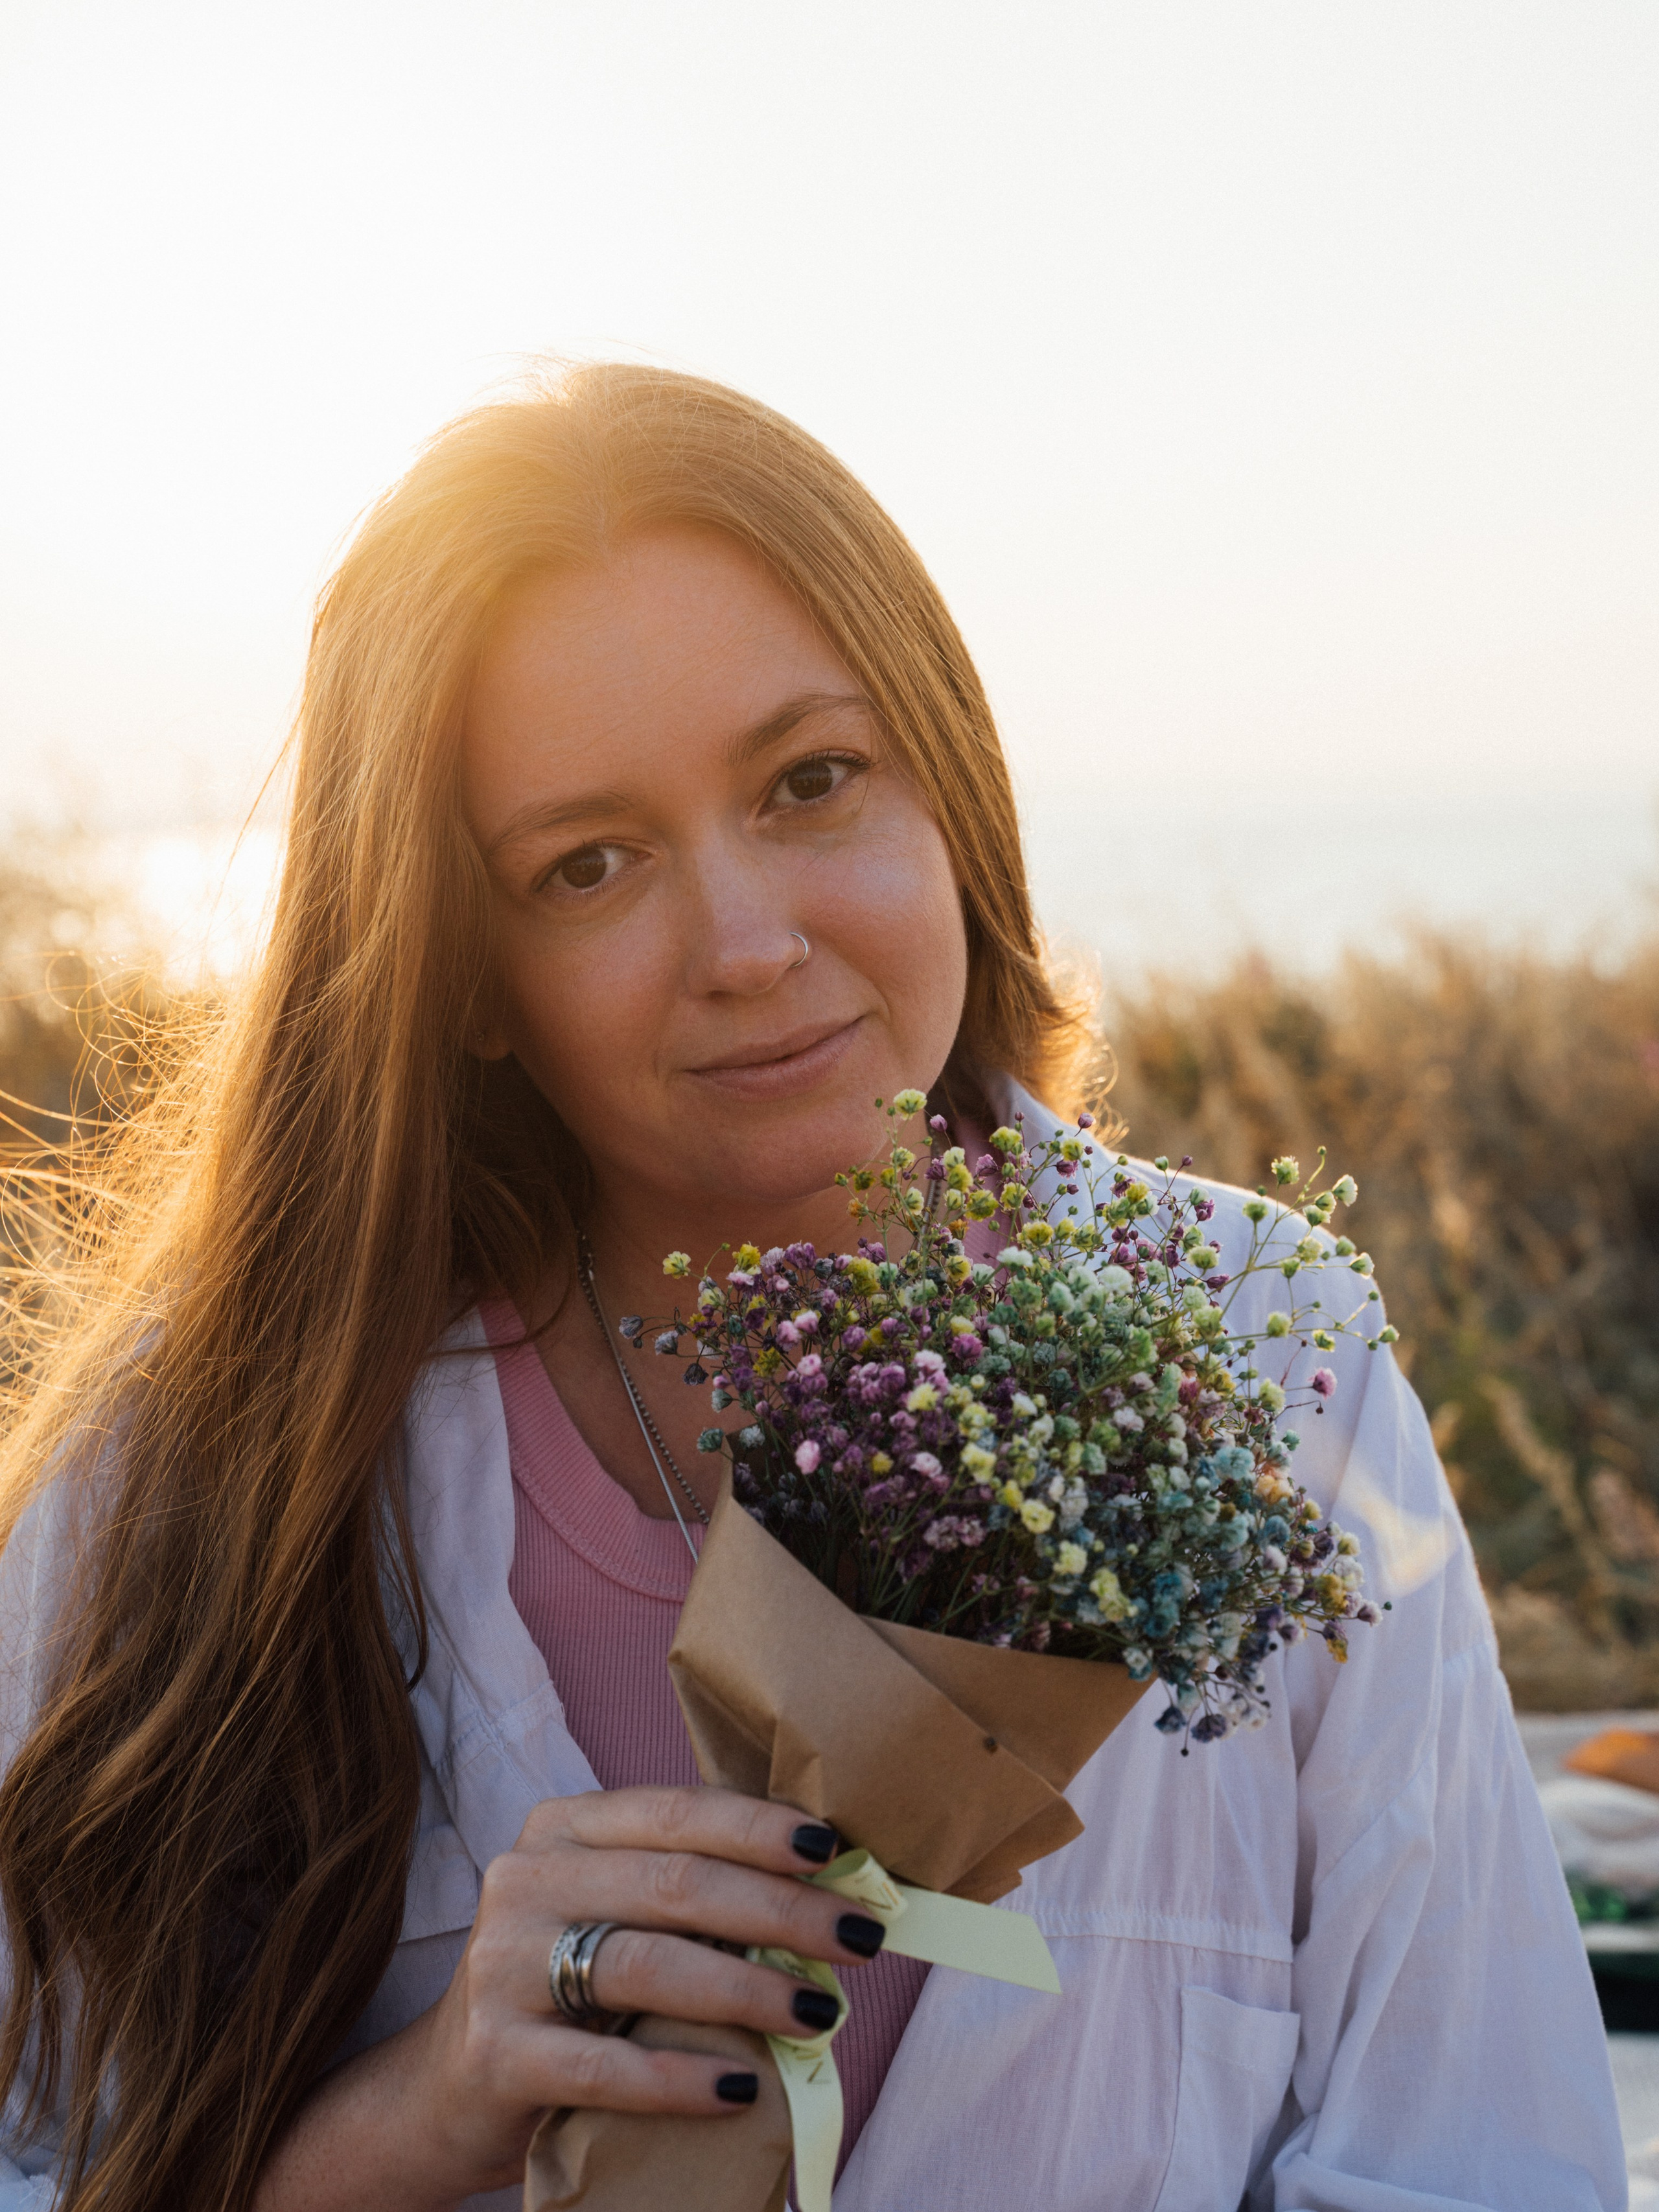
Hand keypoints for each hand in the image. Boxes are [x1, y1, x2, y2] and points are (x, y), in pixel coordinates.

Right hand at [259, 1786, 886, 2211]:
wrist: (446, 2094)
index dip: (760, 1828)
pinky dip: (682, 2077)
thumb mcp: (615, 1920)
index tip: (836, 1853)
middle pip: (676, 1883)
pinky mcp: (497, 2053)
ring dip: (748, 1991)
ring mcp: (503, 1965)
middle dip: (781, 1911)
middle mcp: (526, 1879)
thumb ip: (691, 1896)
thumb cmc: (566, 1996)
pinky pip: (606, 2063)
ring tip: (818, 2013)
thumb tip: (828, 1895)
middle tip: (859, 1940)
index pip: (677, 1812)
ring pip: (645, 1962)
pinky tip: (741, 2089)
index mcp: (563, 1830)